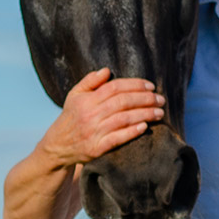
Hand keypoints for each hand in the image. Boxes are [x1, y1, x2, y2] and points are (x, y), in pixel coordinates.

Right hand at [37, 69, 165, 166]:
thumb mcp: (74, 95)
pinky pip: (118, 139)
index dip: (135, 85)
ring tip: (159, 113)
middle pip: (122, 102)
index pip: (115, 88)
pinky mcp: (97, 148)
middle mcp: (91, 115)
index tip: (151, 86)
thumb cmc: (71, 117)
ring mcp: (94, 132)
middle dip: (145, 99)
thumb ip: (89, 81)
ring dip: (144, 115)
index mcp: (87, 100)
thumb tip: (107, 70)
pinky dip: (132, 132)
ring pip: (124, 119)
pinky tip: (145, 127)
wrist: (57, 146)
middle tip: (161, 99)